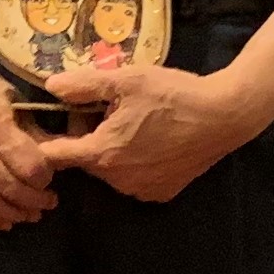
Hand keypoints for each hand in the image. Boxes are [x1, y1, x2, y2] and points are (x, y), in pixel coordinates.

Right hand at [0, 48, 59, 230]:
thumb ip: (33, 132)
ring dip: (13, 215)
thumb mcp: (11, 98)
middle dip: (35, 202)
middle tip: (47, 203)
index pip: (30, 168)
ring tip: (27, 214)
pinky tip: (1, 219)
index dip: (45, 179)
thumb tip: (61, 159)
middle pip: (11, 191)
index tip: (49, 179)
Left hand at [38, 63, 264, 203]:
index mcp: (102, 153)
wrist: (224, 116)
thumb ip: (84, 85)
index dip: (49, 138)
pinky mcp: (161, 193)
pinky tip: (153, 141)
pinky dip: (136, 163)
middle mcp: (117, 180)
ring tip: (134, 123)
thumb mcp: (126, 80)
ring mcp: (140, 190)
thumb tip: (51, 86)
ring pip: (110, 170)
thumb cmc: (173, 95)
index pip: (55, 156)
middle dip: (88, 138)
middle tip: (107, 110)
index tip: (53, 123)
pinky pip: (135, 179)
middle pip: (86, 160)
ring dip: (112, 151)